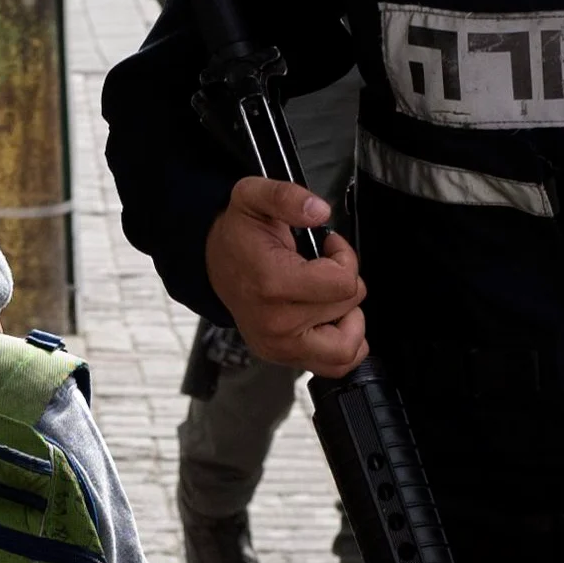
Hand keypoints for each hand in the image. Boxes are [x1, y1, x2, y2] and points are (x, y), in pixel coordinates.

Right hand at [204, 178, 368, 374]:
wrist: (213, 262)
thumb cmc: (238, 233)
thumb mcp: (254, 196)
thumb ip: (286, 196)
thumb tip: (319, 211)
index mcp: (272, 285)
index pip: (344, 284)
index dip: (345, 258)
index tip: (328, 247)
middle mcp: (276, 324)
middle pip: (349, 311)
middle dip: (347, 285)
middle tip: (325, 269)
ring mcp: (279, 347)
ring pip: (347, 349)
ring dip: (350, 321)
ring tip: (330, 298)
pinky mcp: (282, 358)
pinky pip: (334, 366)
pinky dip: (344, 345)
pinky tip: (330, 319)